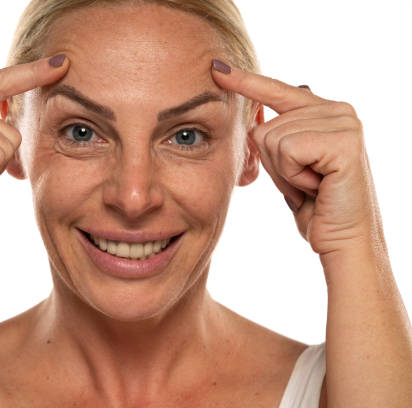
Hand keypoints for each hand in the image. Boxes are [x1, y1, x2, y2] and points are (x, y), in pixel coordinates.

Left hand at [211, 60, 384, 262]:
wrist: (341, 240)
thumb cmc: (314, 205)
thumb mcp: (286, 165)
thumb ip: (274, 136)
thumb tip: (254, 112)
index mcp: (325, 112)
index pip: (277, 91)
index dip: (246, 81)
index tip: (217, 69)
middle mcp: (338, 110)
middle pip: (265, 126)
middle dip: (274, 163)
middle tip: (305, 182)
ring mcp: (344, 123)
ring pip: (272, 138)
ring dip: (285, 173)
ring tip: (312, 184)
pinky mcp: (344, 141)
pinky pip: (287, 150)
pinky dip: (293, 176)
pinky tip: (317, 186)